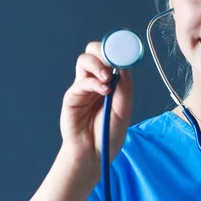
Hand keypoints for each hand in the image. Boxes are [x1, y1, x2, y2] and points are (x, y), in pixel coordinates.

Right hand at [60, 41, 132, 165]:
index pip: (111, 56)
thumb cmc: (109, 133)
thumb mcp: (124, 109)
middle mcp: (95, 80)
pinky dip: (93, 82)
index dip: (118, 48)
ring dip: (98, 64)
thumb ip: (125, 87)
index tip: (128, 47)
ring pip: (84, 60)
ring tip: (108, 78)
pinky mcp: (72, 96)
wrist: (94, 154)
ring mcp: (83, 87)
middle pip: (94, 51)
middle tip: (114, 62)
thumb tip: (124, 65)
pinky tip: (104, 90)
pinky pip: (80, 81)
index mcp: (111, 81)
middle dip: (104, 50)